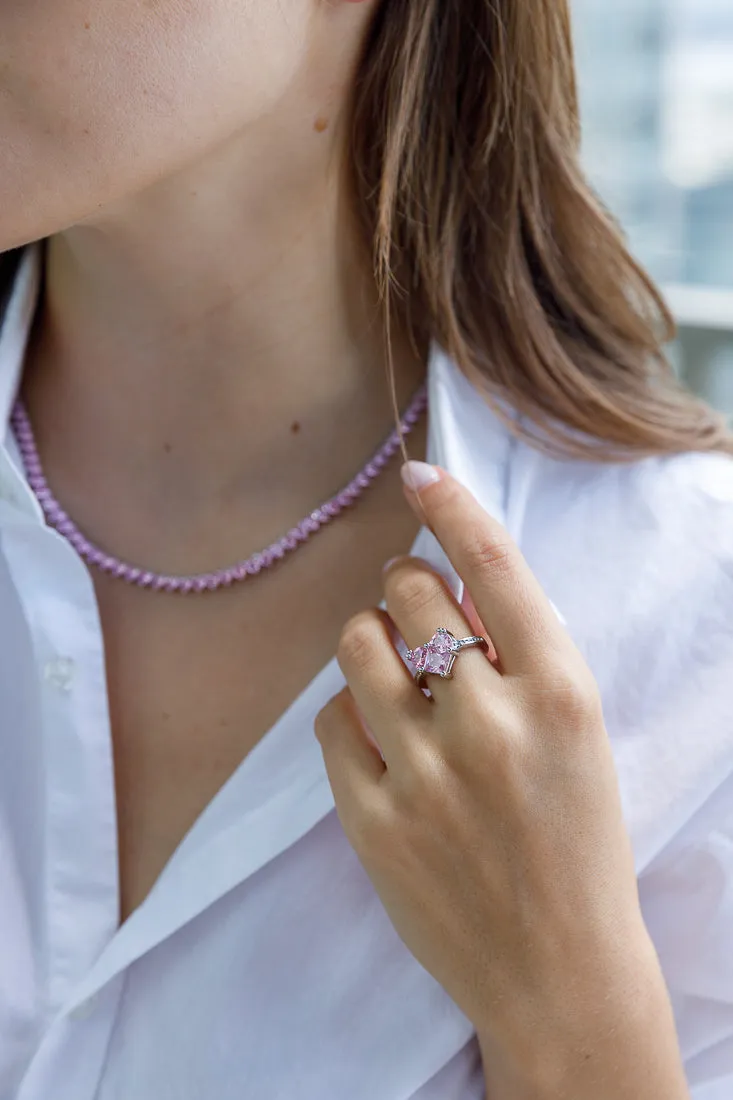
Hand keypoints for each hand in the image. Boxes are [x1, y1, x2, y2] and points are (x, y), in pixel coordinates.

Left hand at [315, 462, 688, 1097]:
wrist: (559, 968)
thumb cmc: (577, 841)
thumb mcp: (577, 736)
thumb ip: (520, 660)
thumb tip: (450, 590)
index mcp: (561, 695)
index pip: (497, 569)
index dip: (452, 509)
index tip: (417, 476)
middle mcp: (491, 722)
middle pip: (411, 592)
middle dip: (407, 587)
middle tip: (413, 607)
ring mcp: (426, 772)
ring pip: (358, 644)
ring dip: (371, 639)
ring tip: (393, 669)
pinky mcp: (374, 819)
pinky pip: (332, 720)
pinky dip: (351, 713)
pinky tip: (379, 736)